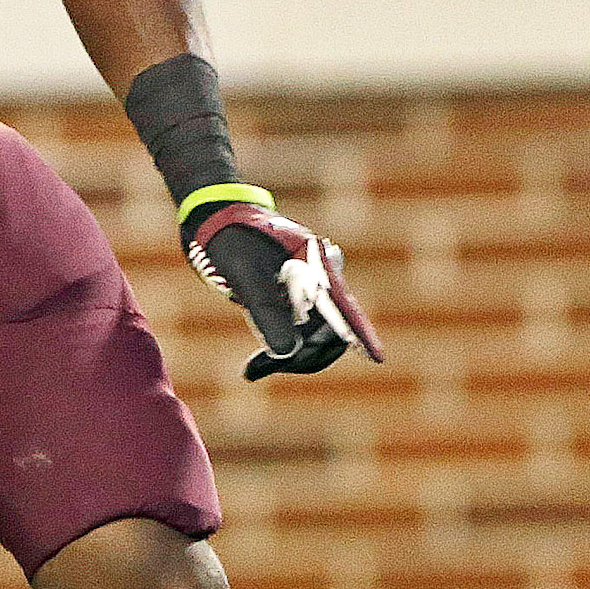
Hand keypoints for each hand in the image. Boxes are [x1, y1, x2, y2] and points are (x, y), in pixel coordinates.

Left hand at [183, 200, 384, 380]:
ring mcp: (306, 291)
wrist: (212, 219)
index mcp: (314, 262)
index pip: (343, 304)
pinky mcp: (291, 302)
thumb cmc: (229, 237)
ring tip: (254, 368)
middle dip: (306, 354)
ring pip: (314, 336)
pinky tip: (255, 368)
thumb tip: (286, 352)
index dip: (361, 333)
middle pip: (331, 329)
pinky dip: (280, 351)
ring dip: (292, 357)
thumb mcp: (243, 270)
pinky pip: (297, 333)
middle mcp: (317, 278)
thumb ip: (265, 308)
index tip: (377, 358)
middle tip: (267, 364)